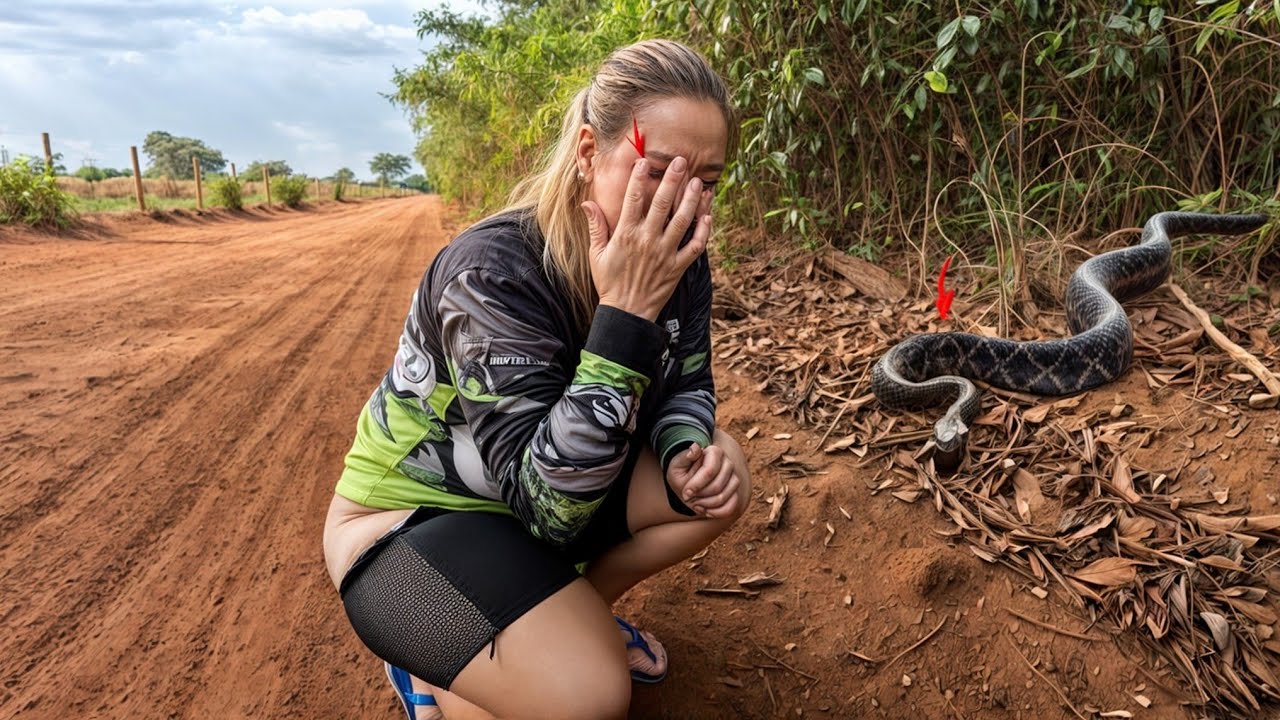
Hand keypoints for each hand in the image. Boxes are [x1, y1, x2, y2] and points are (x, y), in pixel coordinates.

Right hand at [582, 157, 712, 320]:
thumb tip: (587, 203)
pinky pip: (695, 246)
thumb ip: (596, 226)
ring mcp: (665, 253)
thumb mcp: (596, 254)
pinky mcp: (678, 267)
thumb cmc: (609, 282)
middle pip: (662, 204)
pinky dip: (703, 231)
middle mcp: (647, 240)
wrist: (626, 313)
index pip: (633, 199)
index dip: (639, 178)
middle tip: (682, 162)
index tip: (645, 162)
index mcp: (626, 234)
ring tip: (699, 183)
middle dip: (673, 180)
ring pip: (683, 221)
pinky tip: (707, 216)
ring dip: (692, 200)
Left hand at [666, 444, 741, 518]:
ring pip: (723, 497)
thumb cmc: (682, 472)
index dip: (696, 485)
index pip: (709, 471)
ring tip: (695, 504)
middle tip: (688, 498)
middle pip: (717, 486)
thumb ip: (685, 457)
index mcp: (714, 452)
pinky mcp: (736, 492)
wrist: (688, 482)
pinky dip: (716, 513)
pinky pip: (731, 507)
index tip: (685, 493)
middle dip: (700, 496)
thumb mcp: (677, 465)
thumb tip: (695, 448)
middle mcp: (728, 463)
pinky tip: (705, 511)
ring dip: (706, 505)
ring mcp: (734, 478)